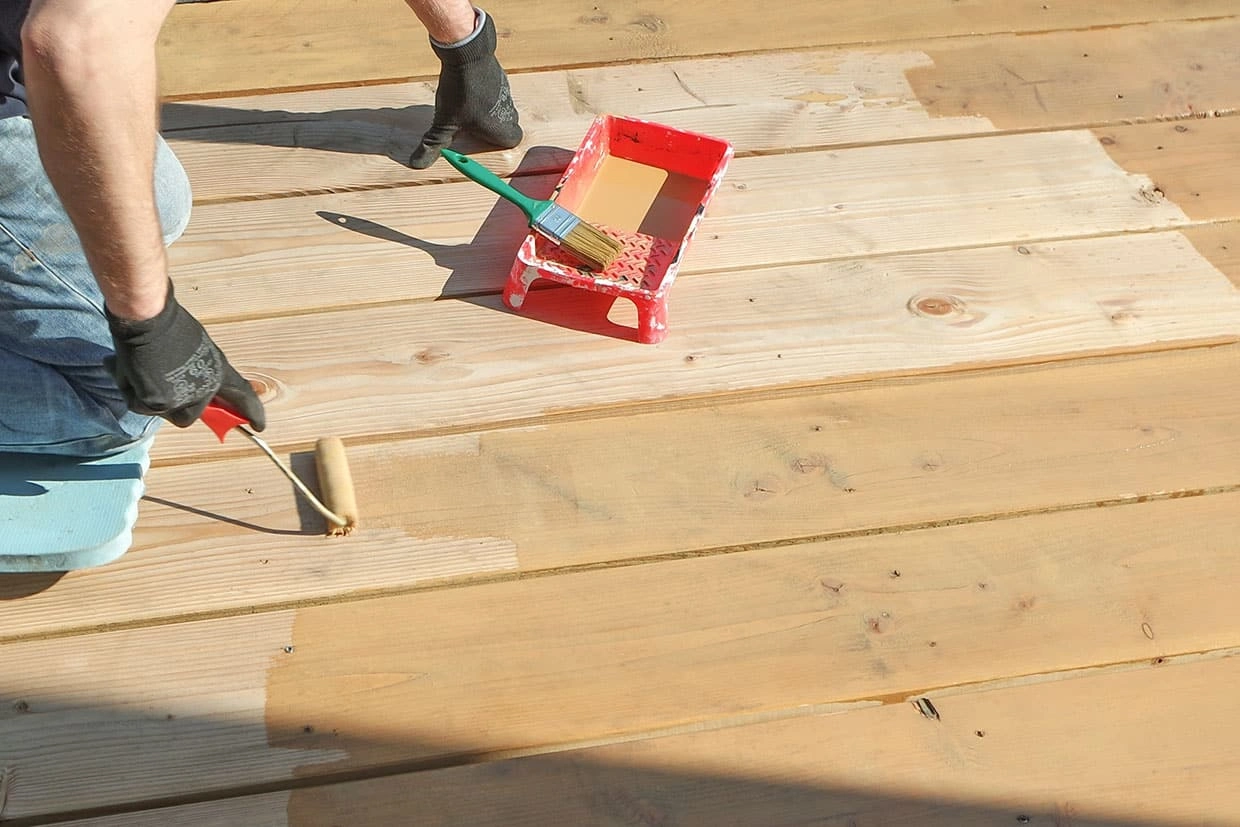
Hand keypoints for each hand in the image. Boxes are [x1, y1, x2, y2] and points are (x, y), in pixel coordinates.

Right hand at [104, 282, 265, 429]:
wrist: (148, 316)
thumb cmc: (168, 324)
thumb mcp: (196, 349)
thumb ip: (197, 371)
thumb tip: (185, 388)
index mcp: (218, 371)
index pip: (243, 396)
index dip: (252, 412)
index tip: (259, 426)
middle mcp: (205, 387)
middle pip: (192, 415)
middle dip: (175, 406)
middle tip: (160, 388)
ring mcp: (182, 397)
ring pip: (163, 411)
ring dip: (150, 395)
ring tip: (143, 367)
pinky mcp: (159, 402)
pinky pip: (141, 406)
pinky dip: (132, 391)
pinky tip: (131, 369)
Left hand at [408, 10, 522, 168]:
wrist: (467, 53)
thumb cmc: (461, 94)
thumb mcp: (443, 123)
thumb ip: (433, 145)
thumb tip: (416, 164)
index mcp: (501, 127)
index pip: (512, 140)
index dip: (498, 142)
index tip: (482, 140)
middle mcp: (508, 110)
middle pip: (507, 124)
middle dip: (491, 126)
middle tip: (470, 125)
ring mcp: (505, 91)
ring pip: (500, 106)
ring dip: (486, 108)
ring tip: (465, 105)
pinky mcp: (498, 75)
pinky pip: (494, 89)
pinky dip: (483, 91)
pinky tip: (466, 87)